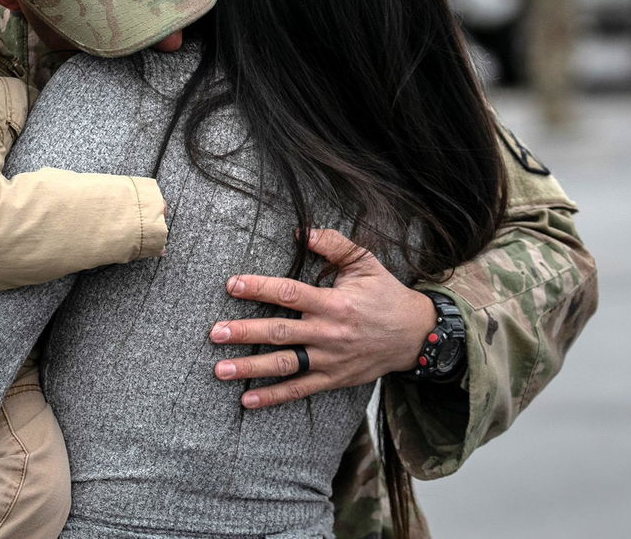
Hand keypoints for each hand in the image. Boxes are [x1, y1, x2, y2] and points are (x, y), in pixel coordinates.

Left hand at [209, 228, 436, 408]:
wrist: (416, 335)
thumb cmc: (385, 294)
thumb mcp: (365, 262)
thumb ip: (333, 244)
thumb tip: (301, 230)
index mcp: (334, 303)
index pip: (289, 294)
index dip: (259, 288)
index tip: (231, 284)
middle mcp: (329, 333)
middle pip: (281, 332)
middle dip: (245, 332)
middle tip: (215, 333)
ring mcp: (330, 360)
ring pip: (285, 365)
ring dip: (251, 368)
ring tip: (220, 370)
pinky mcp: (333, 379)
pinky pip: (300, 390)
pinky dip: (273, 397)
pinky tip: (246, 399)